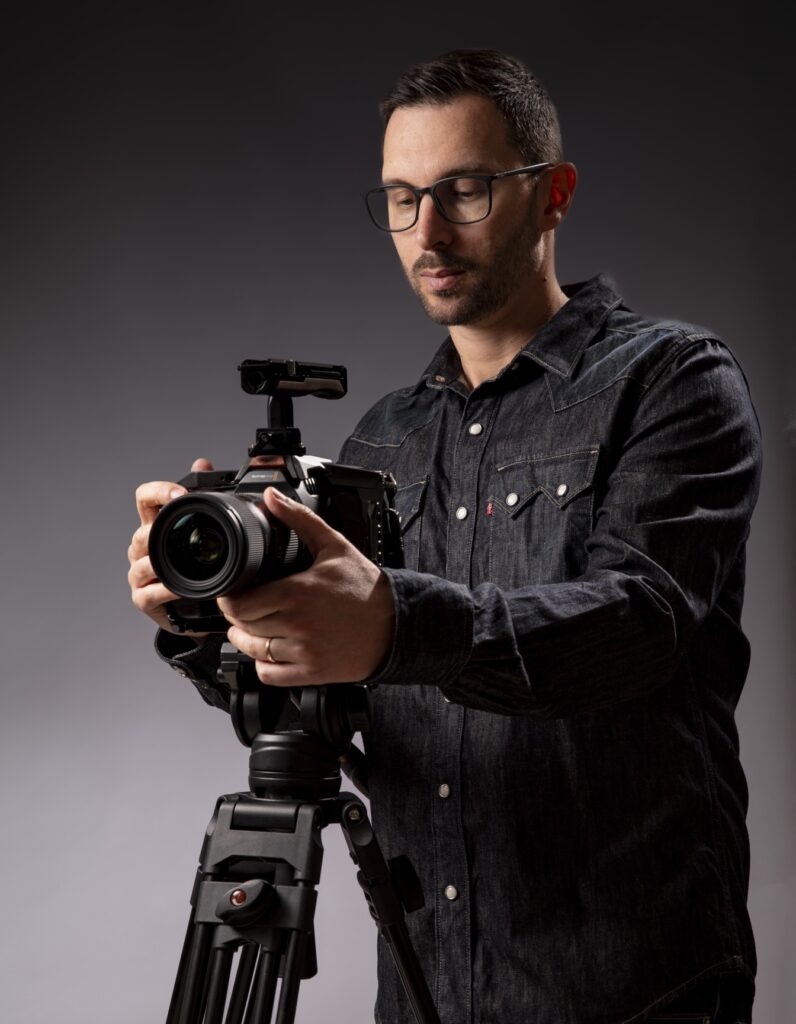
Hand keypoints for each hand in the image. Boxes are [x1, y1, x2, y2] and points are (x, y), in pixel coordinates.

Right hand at [127, 457, 213, 633]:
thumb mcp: (201, 530)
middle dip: (160, 532)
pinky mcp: (143, 598)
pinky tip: (180, 589)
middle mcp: (143, 547)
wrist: (197, 608)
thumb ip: (202, 495)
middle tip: (183, 532)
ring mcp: (140, 573)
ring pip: (143, 562)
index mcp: (155, 524)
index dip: (158, 491)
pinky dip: (166, 590)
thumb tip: (203, 462)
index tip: (180, 494)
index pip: (145, 498)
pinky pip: (150, 592)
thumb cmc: (195, 566)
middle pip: (142, 532)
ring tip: (182, 564)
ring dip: (162, 563)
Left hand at [219, 488, 395, 686]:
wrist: (396, 623)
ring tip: (254, 628)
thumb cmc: (366, 587)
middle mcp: (297, 624)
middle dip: (237, 617)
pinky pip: (269, 675)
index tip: (233, 593)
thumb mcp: (334, 546)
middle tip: (244, 608)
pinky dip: (263, 665)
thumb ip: (299, 519)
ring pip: (253, 651)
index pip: (239, 604)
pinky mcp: (311, 672)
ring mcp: (304, 651)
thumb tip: (273, 498)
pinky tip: (272, 651)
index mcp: (296, 592)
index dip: (229, 599)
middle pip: (242, 627)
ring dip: (246, 640)